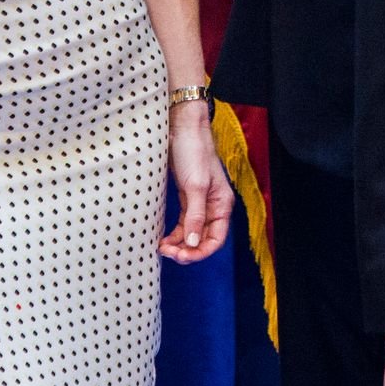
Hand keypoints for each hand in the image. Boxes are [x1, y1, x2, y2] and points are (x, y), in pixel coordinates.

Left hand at [160, 101, 235, 261]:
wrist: (182, 128)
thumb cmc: (193, 152)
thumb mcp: (195, 186)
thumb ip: (195, 216)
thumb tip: (194, 242)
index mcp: (222, 204)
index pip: (216, 239)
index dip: (201, 252)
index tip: (182, 257)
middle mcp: (213, 206)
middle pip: (203, 239)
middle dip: (187, 250)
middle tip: (167, 253)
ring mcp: (199, 202)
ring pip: (191, 233)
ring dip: (179, 244)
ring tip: (162, 248)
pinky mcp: (187, 197)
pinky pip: (182, 223)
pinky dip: (174, 233)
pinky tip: (163, 239)